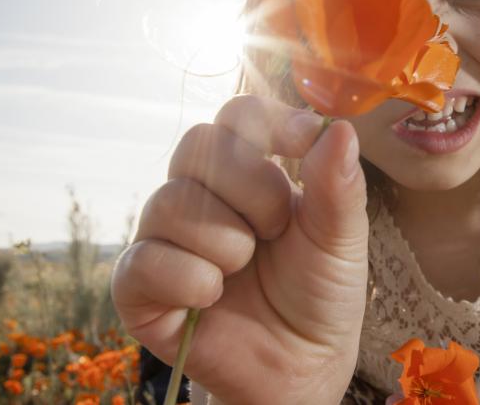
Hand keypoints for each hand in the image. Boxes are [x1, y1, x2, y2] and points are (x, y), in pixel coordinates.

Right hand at [110, 94, 368, 404]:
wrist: (300, 366)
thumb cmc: (319, 293)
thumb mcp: (341, 239)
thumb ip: (338, 186)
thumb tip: (338, 127)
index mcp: (251, 172)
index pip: (239, 115)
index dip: (269, 121)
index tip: (304, 140)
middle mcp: (202, 194)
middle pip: (200, 145)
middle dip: (253, 189)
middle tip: (278, 230)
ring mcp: (165, 237)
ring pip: (170, 202)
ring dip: (226, 242)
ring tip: (247, 270)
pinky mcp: (139, 286)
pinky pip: (145, 260)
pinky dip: (190, 280)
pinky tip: (213, 298)